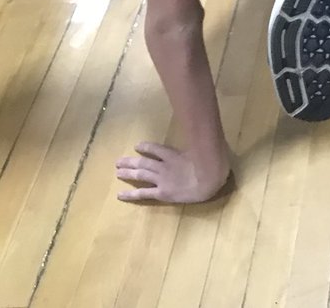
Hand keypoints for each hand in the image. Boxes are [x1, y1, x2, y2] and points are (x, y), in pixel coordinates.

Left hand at [115, 141, 230, 203]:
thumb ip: (202, 144)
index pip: (156, 149)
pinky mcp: (162, 193)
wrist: (209, 179)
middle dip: (130, 162)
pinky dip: (131, 194)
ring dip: (128, 173)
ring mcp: (162, 179)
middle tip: (118, 162)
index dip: (146, 148)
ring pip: (140, 175)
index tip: (137, 146)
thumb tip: (209, 136)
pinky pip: (143, 193)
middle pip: (143, 162)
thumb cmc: (212, 164)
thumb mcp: (205, 149)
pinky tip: (120, 195)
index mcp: (174, 155)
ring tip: (117, 172)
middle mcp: (164, 166)